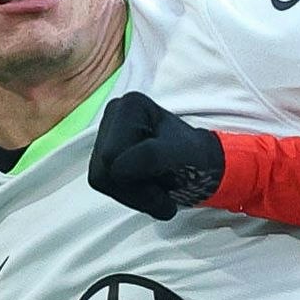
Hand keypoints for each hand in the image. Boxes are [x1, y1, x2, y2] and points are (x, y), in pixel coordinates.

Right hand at [88, 92, 225, 218]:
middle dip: (136, 190)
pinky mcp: (102, 153)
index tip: (165, 179)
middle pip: (104, 170)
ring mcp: (105, 134)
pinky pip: (103, 183)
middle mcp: (113, 115)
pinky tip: (146, 185)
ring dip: (133, 194)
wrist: (198, 164)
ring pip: (101, 179)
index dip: (138, 179)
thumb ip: (151, 157)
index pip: (114, 157)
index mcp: (130, 105)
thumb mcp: (180, 154)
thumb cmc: (191, 156)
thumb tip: (117, 169)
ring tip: (156, 185)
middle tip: (162, 187)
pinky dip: (128, 194)